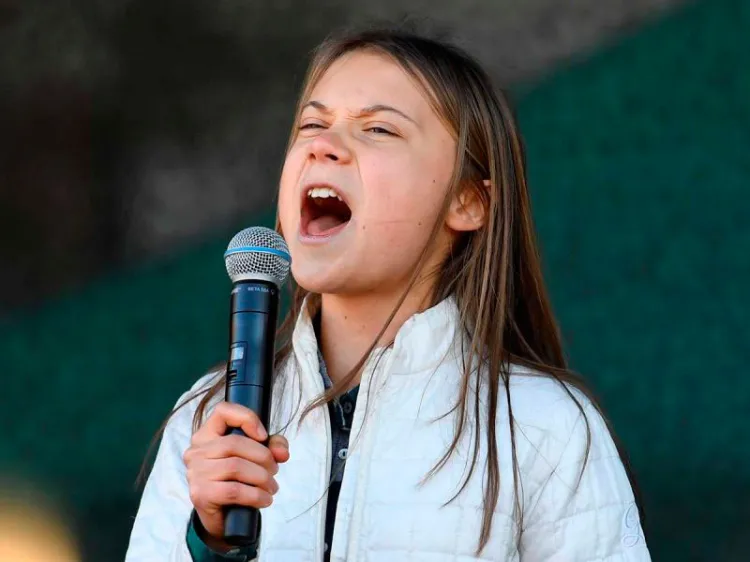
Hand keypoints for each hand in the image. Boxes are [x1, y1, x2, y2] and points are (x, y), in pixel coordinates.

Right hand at [183, 402, 289, 542]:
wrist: (223, 517)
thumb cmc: (238, 480)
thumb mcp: (258, 457)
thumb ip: (273, 446)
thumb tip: (282, 453)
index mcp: (207, 434)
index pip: (223, 411)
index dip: (247, 418)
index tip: (264, 436)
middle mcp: (197, 450)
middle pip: (234, 442)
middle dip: (263, 456)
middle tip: (274, 470)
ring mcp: (196, 472)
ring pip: (235, 466)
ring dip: (262, 478)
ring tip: (271, 487)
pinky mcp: (200, 494)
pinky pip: (234, 491)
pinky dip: (256, 495)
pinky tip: (265, 499)